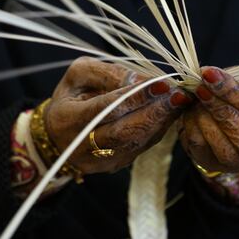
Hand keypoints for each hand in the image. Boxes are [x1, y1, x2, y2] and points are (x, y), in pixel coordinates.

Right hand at [45, 57, 192, 174]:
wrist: (57, 134)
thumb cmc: (71, 96)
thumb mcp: (79, 74)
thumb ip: (108, 72)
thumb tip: (141, 80)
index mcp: (66, 119)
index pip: (105, 109)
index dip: (135, 97)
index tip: (161, 83)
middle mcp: (81, 146)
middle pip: (125, 132)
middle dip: (156, 112)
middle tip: (180, 95)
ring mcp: (98, 161)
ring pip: (136, 142)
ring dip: (162, 121)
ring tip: (180, 102)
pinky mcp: (114, 166)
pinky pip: (141, 148)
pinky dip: (158, 129)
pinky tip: (171, 113)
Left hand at [179, 67, 238, 173]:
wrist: (229, 128)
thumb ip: (230, 82)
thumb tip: (208, 74)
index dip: (233, 92)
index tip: (210, 74)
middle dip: (218, 107)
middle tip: (201, 88)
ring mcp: (238, 163)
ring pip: (221, 145)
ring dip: (202, 117)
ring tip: (194, 98)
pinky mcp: (214, 165)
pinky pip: (200, 147)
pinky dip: (191, 126)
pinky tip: (189, 110)